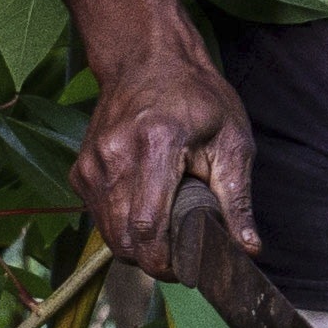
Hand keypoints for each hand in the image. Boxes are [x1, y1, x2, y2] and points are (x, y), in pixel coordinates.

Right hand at [81, 31, 253, 276]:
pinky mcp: (80, 171)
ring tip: (167, 224)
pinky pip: (100, 218)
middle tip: (184, 251)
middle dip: (155, 259)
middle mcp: (115, 156)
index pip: (147, 228)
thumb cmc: (196, 97)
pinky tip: (146, 205)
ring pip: (110, 236)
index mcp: (156, 144)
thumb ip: (237, 200)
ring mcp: (91, 164)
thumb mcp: (232, 141)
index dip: (167, 262)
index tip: (190, 268)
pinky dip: (123, 225)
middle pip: (125, 241)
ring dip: (138, 245)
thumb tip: (248, 249)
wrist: (147, 59)